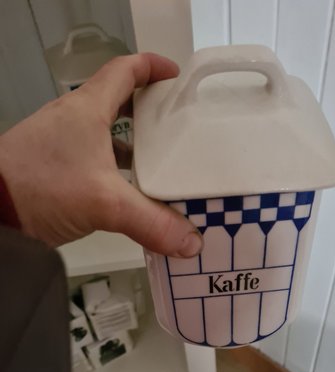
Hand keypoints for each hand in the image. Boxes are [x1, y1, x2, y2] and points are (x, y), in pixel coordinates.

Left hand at [0, 53, 202, 257]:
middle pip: (116, 100)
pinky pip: (93, 158)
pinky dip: (114, 167)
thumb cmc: (44, 188)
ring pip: (104, 132)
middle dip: (148, 108)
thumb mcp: (105, 203)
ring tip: (160, 159)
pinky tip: (128, 188)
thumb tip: (192, 243)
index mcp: (87, 109)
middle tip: (175, 123)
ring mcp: (62, 144)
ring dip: (131, 142)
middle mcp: (73, 120)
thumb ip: (152, 222)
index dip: (152, 67)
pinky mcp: (54, 168)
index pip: (123, 71)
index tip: (176, 77)